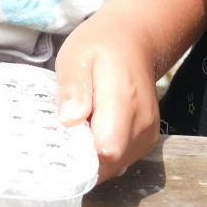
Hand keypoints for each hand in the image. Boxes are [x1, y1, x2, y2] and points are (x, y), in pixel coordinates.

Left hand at [54, 7, 159, 183]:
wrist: (133, 40)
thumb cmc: (100, 46)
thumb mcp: (76, 56)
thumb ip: (73, 88)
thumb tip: (69, 120)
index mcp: (123, 101)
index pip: (105, 151)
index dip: (79, 155)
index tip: (58, 141)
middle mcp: (142, 123)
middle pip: (109, 164)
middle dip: (81, 158)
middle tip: (62, 134)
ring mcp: (148, 133)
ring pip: (115, 166)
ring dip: (92, 157)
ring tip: (77, 128)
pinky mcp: (147, 139)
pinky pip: (121, 160)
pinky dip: (102, 153)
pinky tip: (91, 130)